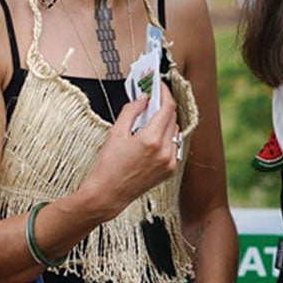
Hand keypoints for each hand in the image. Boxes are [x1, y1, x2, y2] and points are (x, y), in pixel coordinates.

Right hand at [80, 89, 179, 221]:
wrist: (108, 195)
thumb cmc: (108, 166)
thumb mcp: (115, 133)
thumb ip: (131, 111)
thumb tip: (143, 98)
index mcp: (151, 140)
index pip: (167, 108)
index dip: (164, 94)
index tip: (159, 86)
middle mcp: (165, 151)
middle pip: (173, 118)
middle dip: (164, 106)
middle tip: (152, 99)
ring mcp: (170, 162)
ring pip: (175, 132)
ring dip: (166, 122)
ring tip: (151, 118)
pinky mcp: (170, 170)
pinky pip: (174, 146)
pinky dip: (167, 138)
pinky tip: (153, 137)